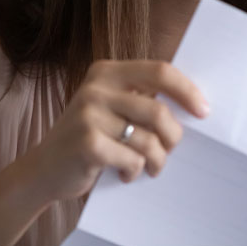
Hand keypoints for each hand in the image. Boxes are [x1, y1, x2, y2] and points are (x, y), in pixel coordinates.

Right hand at [18, 60, 209, 204]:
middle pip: (158, 110)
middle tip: (170, 151)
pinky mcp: (87, 143)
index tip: (204, 111)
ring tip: (150, 167)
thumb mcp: (111, 108)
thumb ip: (142, 99)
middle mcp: (96, 88)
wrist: (43, 170)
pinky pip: (133, 159)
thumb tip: (195, 105)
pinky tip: (126, 173)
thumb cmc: (89, 138)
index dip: (187, 91)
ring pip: (148, 140)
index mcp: (106, 72)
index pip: (160, 71)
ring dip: (156, 160)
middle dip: (173, 137)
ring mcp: (89, 115)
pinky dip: (135, 171)